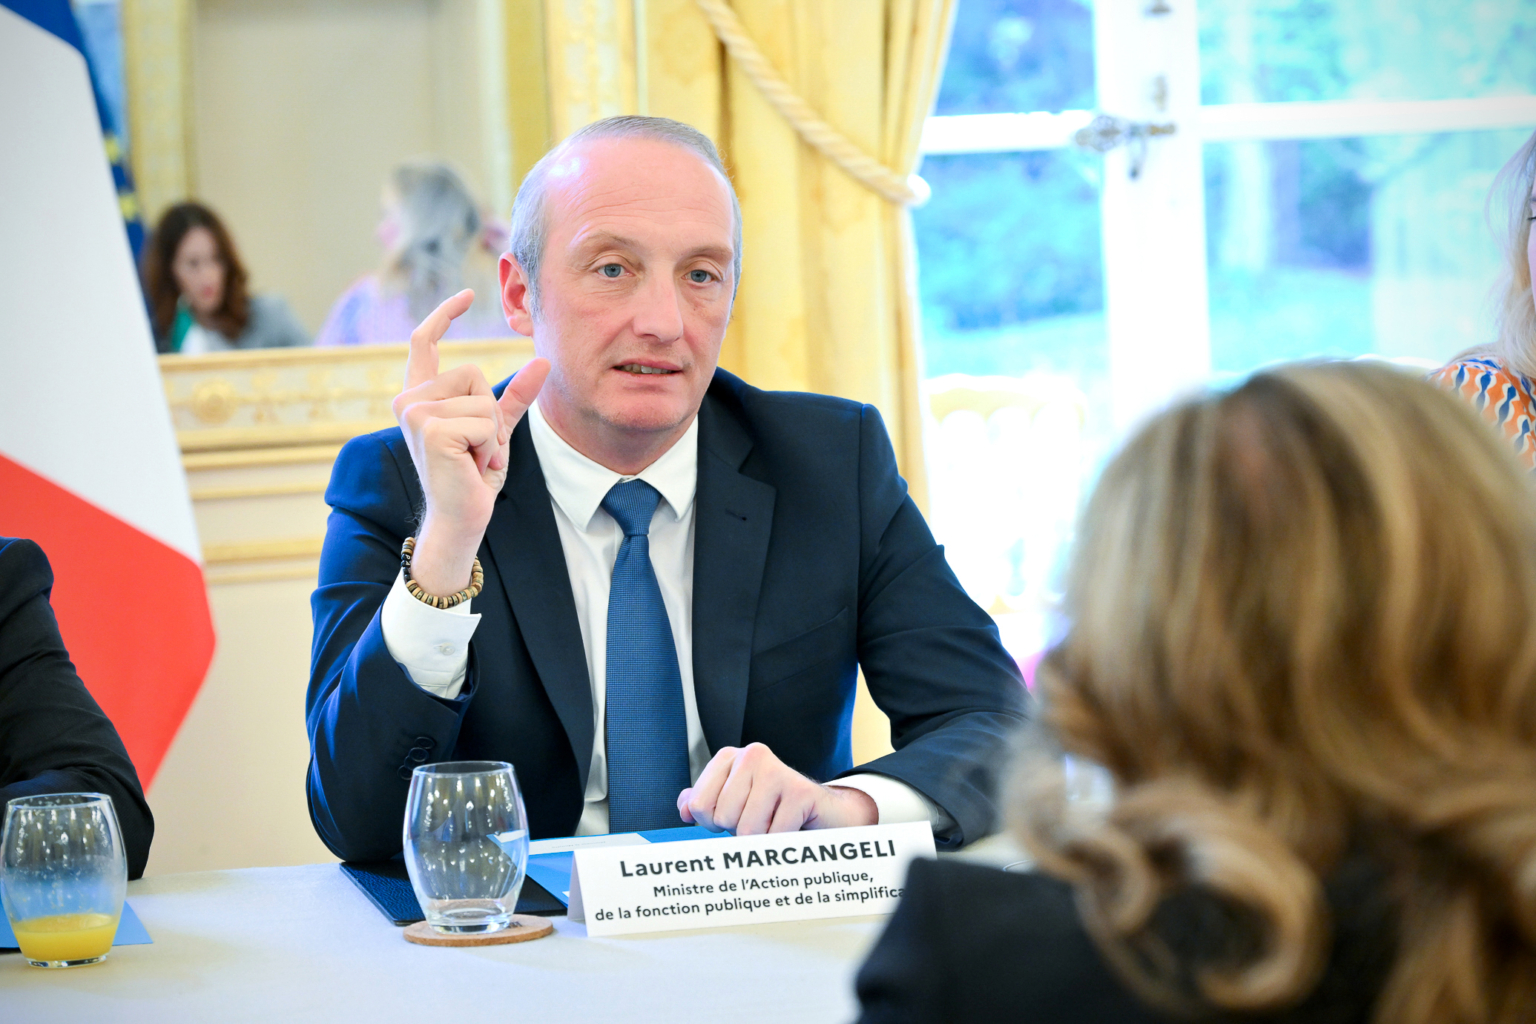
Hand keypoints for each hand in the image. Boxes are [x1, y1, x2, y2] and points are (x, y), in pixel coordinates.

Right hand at [392, 289, 549, 596]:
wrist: (462, 518)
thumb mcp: (497, 429)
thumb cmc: (473, 476)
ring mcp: (415, 412)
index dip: (445, 315)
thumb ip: (516, 396)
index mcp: (420, 395)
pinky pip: (483, 420)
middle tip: (475, 448)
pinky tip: (472, 465)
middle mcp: (409, 399)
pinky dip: (489, 446)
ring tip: (473, 459)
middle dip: (489, 412)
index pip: (425, 342)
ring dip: (490, 434)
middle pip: (472, 372)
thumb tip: (543, 361)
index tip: (467, 294)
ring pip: (481, 397)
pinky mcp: (430, 427)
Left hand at [676, 743, 877, 834]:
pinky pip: (773, 836)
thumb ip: (703, 801)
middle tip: (760, 820)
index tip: (734, 816)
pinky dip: (780, 843)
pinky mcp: (800, 791)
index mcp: (729, 757)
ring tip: (774, 824)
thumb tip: (684, 808)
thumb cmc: (771, 810)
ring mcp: (777, 770)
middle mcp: (751, 755)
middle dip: (738, 831)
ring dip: (761, 840)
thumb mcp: (733, 803)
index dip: (712, 824)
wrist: (822, 813)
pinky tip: (791, 828)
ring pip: (746, 830)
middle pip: (722, 818)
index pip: (697, 805)